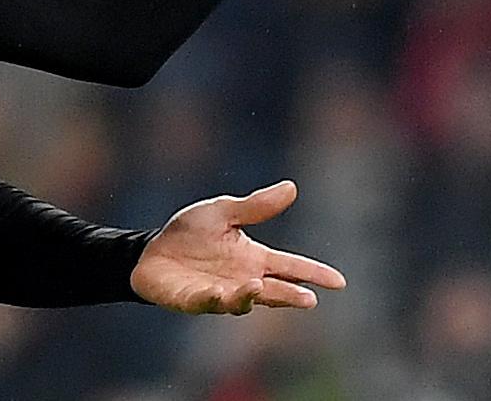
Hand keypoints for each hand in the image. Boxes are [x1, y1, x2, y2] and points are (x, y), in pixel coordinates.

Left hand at [129, 180, 345, 314]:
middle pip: (275, 290)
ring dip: (253, 296)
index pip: (290, 266)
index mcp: (254, 258)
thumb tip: (291, 187)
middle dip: (291, 295)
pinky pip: (210, 302)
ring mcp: (221, 293)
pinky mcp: (196, 300)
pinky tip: (224, 293)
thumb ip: (255, 206)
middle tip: (309, 299)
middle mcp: (243, 279)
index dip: (313, 273)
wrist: (152, 251)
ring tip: (261, 288)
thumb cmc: (190, 233)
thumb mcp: (223, 212)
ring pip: (244, 300)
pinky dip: (218, 299)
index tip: (339, 282)